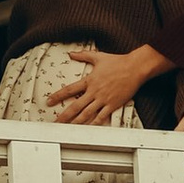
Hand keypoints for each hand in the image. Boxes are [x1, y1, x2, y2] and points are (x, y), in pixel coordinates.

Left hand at [49, 44, 163, 122]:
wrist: (135, 68)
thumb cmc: (118, 62)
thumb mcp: (98, 56)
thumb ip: (83, 55)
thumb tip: (72, 53)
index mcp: (89, 80)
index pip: (69, 89)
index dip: (58, 96)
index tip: (49, 101)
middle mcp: (94, 91)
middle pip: (75, 106)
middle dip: (64, 115)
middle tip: (56, 122)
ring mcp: (103, 99)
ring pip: (86, 114)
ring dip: (76, 122)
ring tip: (68, 128)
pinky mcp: (113, 105)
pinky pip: (102, 116)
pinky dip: (94, 123)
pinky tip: (88, 128)